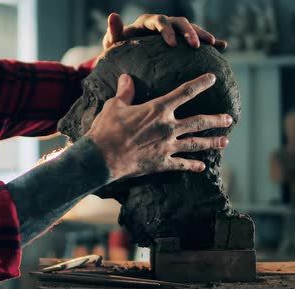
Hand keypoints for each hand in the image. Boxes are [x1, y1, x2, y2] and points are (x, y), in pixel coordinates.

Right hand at [85, 73, 232, 180]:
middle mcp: (168, 127)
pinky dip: (193, 166)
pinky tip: (202, 167)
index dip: (200, 84)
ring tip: (225, 141)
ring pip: (196, 143)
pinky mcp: (161, 163)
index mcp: (157, 109)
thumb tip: (126, 78)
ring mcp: (167, 146)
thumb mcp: (114, 106)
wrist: (102, 157)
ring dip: (212, 142)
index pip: (185, 92)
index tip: (212, 78)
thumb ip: (125, 92)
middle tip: (229, 118)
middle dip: (216, 120)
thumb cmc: (106, 129)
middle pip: (198, 122)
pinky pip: (182, 164)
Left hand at [102, 13, 227, 49]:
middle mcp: (162, 23)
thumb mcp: (112, 42)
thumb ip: (113, 31)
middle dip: (188, 32)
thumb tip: (112, 15)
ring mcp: (172, 31)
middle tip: (195, 45)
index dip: (166, 30)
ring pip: (190, 28)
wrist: (125, 57)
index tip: (171, 44)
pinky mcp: (179, 40)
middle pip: (179, 22)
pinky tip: (223, 46)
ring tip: (213, 44)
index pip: (159, 21)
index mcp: (147, 22)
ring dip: (202, 34)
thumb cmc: (118, 50)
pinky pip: (196, 38)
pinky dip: (209, 41)